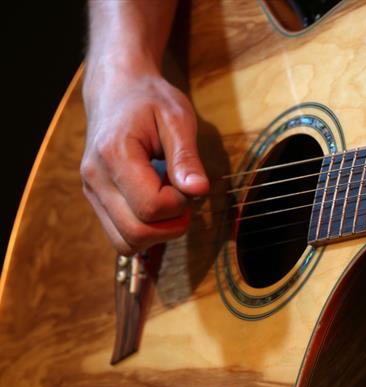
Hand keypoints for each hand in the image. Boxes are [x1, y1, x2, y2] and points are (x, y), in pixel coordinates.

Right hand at [81, 64, 208, 254]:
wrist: (117, 90)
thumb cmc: (150, 100)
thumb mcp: (177, 118)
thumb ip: (187, 157)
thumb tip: (199, 190)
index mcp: (114, 154)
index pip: (151, 207)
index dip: (180, 204)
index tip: (189, 181)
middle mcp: (95, 178)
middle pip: (136, 234)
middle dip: (171, 225)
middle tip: (184, 196)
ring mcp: (91, 192)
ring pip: (125, 243)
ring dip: (158, 233)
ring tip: (170, 200)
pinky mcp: (96, 200)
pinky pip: (120, 235)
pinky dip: (144, 230)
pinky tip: (156, 202)